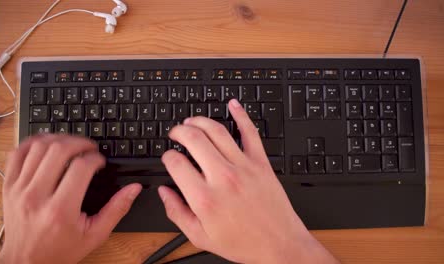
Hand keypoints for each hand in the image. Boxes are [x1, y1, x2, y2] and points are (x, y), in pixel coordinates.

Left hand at [0, 134, 141, 263]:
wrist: (25, 262)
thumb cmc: (60, 250)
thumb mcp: (95, 234)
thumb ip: (116, 209)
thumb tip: (133, 189)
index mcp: (61, 210)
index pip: (81, 167)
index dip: (96, 158)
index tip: (100, 162)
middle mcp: (37, 196)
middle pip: (59, 150)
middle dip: (80, 142)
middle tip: (89, 148)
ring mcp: (19, 189)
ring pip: (38, 147)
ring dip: (59, 139)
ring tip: (71, 144)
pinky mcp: (8, 186)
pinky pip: (18, 153)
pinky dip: (34, 143)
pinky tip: (47, 145)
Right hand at [159, 99, 338, 263]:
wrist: (279, 244)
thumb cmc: (243, 242)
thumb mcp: (201, 237)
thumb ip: (177, 213)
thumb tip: (164, 192)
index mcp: (204, 198)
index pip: (176, 163)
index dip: (167, 156)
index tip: (169, 157)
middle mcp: (223, 177)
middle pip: (193, 139)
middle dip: (179, 131)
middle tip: (175, 132)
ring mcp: (243, 167)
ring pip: (217, 131)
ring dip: (200, 121)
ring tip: (192, 121)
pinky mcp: (261, 163)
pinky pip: (250, 132)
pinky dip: (241, 115)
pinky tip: (233, 105)